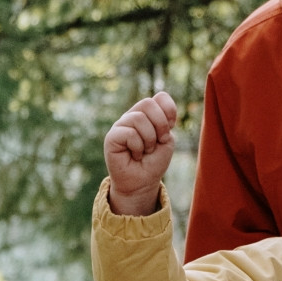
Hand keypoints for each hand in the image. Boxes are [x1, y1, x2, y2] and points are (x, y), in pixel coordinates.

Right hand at [104, 92, 177, 215]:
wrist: (142, 183)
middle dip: (160, 125)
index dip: (169, 111)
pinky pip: (129, 133)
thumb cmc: (153, 162)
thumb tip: (155, 105)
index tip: (169, 130)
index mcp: (147, 115)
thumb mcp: (166, 140)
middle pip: (148, 103)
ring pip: (139, 118)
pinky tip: (135, 155)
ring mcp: (121, 125)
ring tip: (145, 151)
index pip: (160, 98)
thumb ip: (165, 121)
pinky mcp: (111, 137)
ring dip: (148, 139)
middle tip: (158, 142)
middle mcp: (132, 116)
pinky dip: (138, 147)